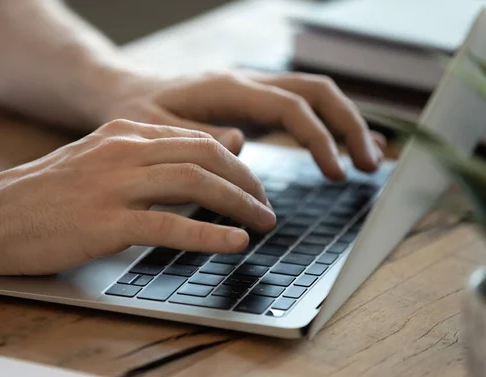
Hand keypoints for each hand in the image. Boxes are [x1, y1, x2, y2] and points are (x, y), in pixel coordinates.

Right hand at [0, 119, 274, 275]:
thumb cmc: (44, 195)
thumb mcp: (96, 162)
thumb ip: (145, 159)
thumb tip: (194, 162)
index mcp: (123, 132)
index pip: (198, 139)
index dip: (235, 163)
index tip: (252, 186)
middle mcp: (123, 151)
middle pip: (206, 155)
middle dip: (247, 181)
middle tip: (266, 206)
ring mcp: (114, 186)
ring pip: (195, 184)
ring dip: (239, 204)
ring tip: (263, 224)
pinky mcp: (105, 223)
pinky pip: (171, 225)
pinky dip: (210, 234)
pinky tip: (234, 242)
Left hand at [92, 70, 385, 179]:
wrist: (125, 94)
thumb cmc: (136, 113)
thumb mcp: (154, 131)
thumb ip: (195, 138)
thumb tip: (240, 147)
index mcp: (227, 88)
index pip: (289, 106)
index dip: (318, 138)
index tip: (335, 173)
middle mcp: (247, 84)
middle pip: (316, 92)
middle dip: (349, 126)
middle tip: (370, 165)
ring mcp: (252, 93)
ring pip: (314, 97)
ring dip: (345, 126)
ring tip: (370, 161)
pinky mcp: (252, 107)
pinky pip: (299, 111)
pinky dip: (326, 129)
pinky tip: (342, 150)